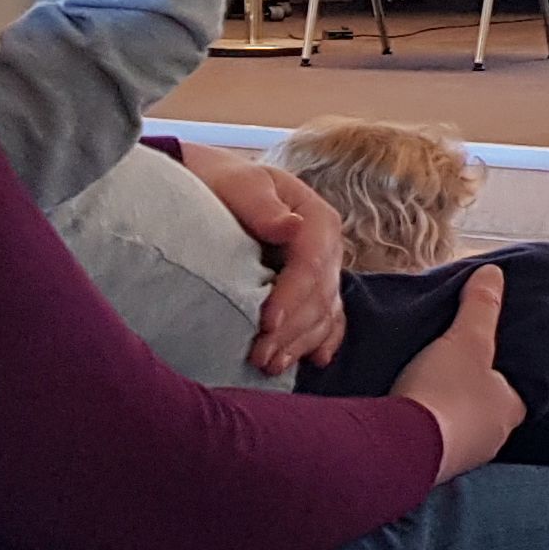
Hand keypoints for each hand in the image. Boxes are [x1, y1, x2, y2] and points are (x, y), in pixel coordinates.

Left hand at [175, 142, 346, 373]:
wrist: (219, 184)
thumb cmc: (226, 183)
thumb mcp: (241, 184)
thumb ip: (264, 207)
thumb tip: (290, 226)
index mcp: (318, 219)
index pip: (312, 265)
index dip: (293, 297)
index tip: (267, 322)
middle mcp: (329, 248)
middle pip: (320, 296)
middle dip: (293, 330)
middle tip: (260, 356)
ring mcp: (326, 270)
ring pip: (324, 313)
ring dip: (301, 342)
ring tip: (271, 365)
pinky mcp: (315, 287)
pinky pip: (329, 318)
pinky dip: (322, 340)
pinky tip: (314, 360)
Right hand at [395, 266, 520, 482]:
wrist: (398, 447)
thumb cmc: (444, 391)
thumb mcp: (466, 339)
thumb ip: (480, 307)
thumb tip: (494, 274)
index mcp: (510, 411)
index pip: (518, 391)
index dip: (505, 375)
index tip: (489, 361)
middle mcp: (492, 440)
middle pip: (487, 412)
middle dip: (471, 397)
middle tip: (451, 375)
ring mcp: (461, 459)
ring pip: (458, 431)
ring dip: (444, 415)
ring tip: (424, 392)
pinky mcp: (428, 469)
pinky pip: (430, 444)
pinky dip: (422, 430)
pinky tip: (406, 418)